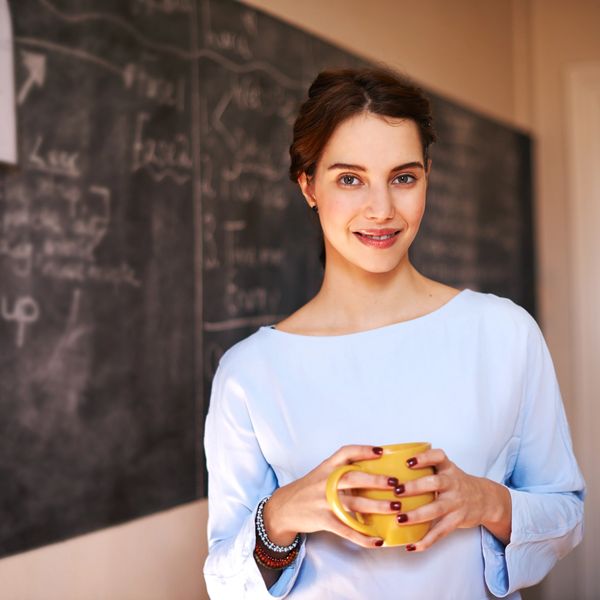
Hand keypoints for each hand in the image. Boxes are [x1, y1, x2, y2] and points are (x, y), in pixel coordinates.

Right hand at [263, 444, 402, 548]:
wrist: (283, 508)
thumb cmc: (308, 489)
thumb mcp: (322, 474)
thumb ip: (342, 470)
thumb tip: (374, 471)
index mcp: (327, 467)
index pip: (346, 453)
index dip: (364, 450)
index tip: (382, 451)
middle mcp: (326, 482)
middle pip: (353, 478)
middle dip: (376, 480)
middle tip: (395, 484)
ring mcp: (324, 501)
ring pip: (354, 503)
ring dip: (377, 506)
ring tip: (396, 509)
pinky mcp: (323, 520)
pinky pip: (346, 530)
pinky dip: (363, 537)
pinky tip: (378, 540)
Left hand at [394, 448, 511, 550]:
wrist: (484, 499)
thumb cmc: (455, 482)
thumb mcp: (446, 469)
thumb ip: (426, 467)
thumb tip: (388, 466)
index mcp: (447, 468)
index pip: (438, 457)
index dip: (424, 458)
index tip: (408, 462)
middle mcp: (452, 483)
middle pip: (435, 483)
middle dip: (415, 487)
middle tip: (397, 491)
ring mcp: (455, 502)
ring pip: (436, 509)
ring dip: (417, 515)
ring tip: (399, 519)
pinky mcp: (457, 520)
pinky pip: (441, 532)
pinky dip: (426, 541)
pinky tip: (412, 546)